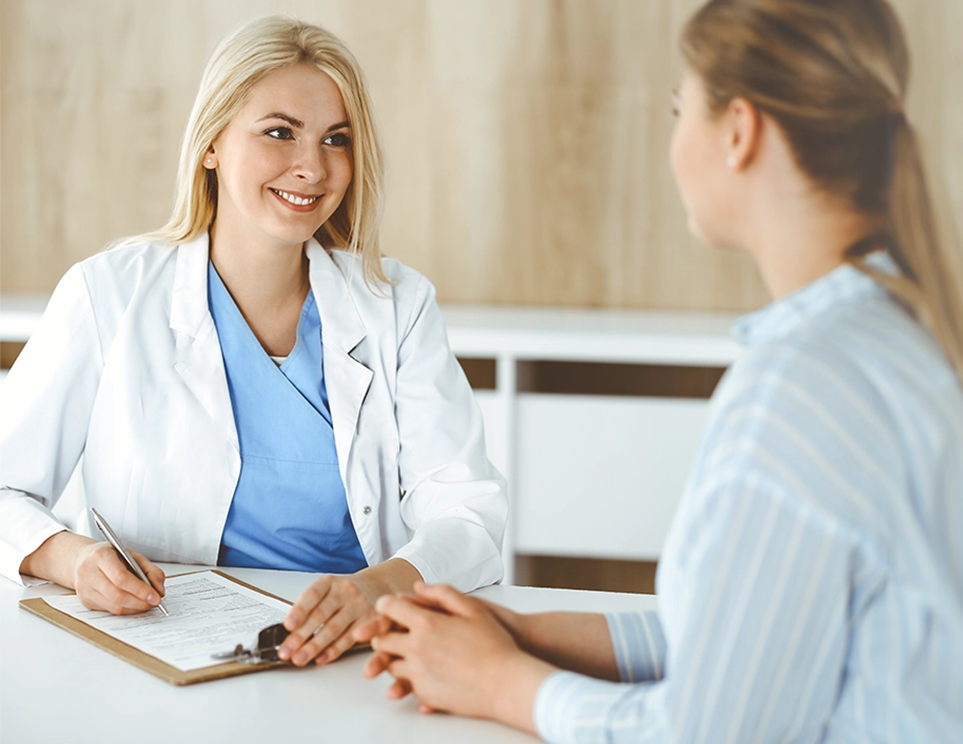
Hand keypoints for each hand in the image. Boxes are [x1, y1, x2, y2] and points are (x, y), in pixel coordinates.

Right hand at [72, 541, 165, 614]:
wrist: (83, 559)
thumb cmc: (111, 555)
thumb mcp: (132, 555)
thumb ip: (150, 571)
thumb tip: (159, 591)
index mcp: (100, 555)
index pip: (121, 577)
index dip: (140, 590)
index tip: (155, 596)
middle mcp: (87, 572)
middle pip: (117, 595)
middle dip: (139, 602)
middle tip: (154, 602)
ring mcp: (84, 588)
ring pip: (113, 606)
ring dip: (134, 608)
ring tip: (147, 604)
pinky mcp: (85, 600)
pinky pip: (109, 610)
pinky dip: (125, 609)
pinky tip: (134, 604)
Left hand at [278, 574, 377, 665]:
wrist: (377, 586)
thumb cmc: (345, 592)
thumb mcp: (328, 589)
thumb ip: (310, 605)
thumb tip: (289, 632)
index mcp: (330, 582)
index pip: (312, 594)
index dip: (299, 610)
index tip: (288, 626)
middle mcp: (345, 591)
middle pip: (320, 615)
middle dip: (300, 636)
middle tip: (286, 651)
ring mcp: (359, 606)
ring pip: (334, 629)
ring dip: (314, 647)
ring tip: (299, 658)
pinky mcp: (370, 621)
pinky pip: (349, 639)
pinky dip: (333, 651)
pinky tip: (321, 658)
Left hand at [354, 594, 529, 701]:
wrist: (507, 683)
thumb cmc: (495, 644)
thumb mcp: (472, 608)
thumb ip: (442, 593)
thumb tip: (418, 587)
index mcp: (426, 624)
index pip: (389, 609)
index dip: (386, 605)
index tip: (389, 607)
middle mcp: (417, 649)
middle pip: (383, 641)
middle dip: (383, 635)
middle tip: (390, 634)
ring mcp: (419, 674)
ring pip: (392, 667)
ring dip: (395, 659)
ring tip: (407, 655)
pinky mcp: (426, 694)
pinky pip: (408, 685)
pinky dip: (411, 679)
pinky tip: (425, 674)